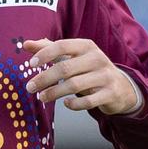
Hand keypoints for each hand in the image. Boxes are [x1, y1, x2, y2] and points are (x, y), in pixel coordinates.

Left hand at [23, 38, 137, 114]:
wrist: (122, 87)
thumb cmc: (88, 68)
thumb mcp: (72, 56)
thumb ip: (49, 49)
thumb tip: (25, 44)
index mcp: (86, 46)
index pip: (62, 46)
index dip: (45, 54)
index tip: (30, 64)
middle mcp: (97, 58)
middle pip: (65, 68)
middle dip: (44, 78)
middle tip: (30, 87)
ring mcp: (106, 76)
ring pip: (74, 85)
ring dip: (54, 93)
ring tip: (42, 97)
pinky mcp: (111, 94)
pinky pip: (88, 101)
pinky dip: (74, 104)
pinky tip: (65, 104)